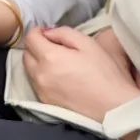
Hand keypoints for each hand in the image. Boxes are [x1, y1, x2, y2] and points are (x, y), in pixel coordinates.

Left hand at [24, 26, 139, 122]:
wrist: (112, 108)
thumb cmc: (104, 73)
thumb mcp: (87, 43)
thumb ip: (64, 33)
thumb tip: (48, 33)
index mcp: (50, 57)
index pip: (30, 38)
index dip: (38, 31)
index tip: (49, 32)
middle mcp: (40, 75)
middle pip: (26, 55)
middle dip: (36, 46)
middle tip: (54, 46)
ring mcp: (41, 91)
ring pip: (29, 71)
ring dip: (37, 62)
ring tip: (58, 62)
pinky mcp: (46, 103)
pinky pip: (37, 84)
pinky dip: (42, 77)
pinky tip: (59, 77)